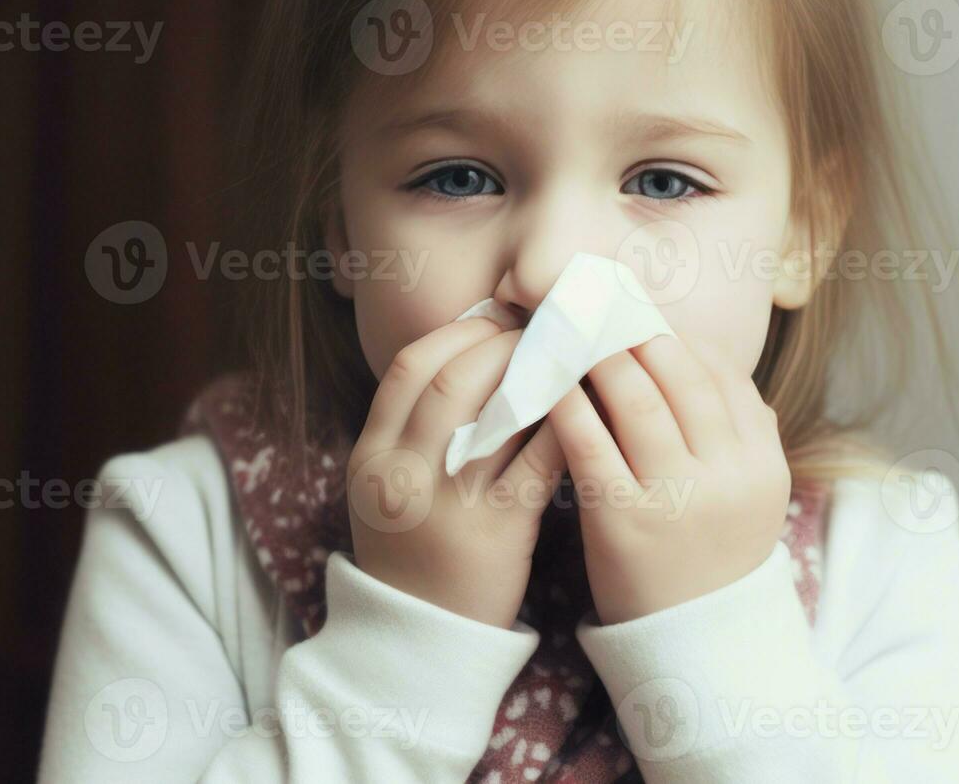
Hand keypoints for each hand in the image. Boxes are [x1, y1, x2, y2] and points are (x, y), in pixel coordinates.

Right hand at [347, 316, 567, 627]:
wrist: (419, 642)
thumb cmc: (415, 553)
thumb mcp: (389, 489)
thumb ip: (413, 430)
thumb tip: (473, 355)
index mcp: (372, 456)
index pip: (409, 367)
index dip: (458, 333)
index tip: (498, 317)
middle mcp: (402, 474)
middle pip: (451, 379)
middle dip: (502, 344)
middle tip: (541, 331)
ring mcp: (446, 504)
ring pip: (495, 414)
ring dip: (539, 375)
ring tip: (569, 358)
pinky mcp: (494, 532)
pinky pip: (535, 462)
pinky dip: (564, 427)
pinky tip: (586, 411)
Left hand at [546, 333, 790, 624]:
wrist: (695, 643)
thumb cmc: (712, 555)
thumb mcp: (750, 494)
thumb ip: (743, 429)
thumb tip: (709, 356)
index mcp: (762, 462)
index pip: (720, 374)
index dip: (674, 336)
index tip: (636, 312)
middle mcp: (727, 474)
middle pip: (678, 375)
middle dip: (633, 332)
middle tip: (594, 305)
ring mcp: (677, 496)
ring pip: (636, 398)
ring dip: (597, 356)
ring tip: (568, 332)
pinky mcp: (623, 520)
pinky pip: (590, 443)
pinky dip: (567, 403)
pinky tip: (546, 383)